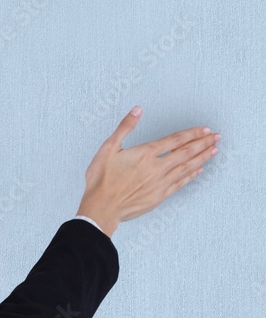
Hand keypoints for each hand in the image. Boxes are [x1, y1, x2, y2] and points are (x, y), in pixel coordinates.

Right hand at [76, 106, 220, 236]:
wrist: (101, 207)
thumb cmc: (102, 179)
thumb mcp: (108, 147)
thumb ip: (125, 127)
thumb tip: (137, 110)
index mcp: (145, 153)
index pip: (175, 140)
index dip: (192, 133)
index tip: (204, 129)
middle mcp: (157, 167)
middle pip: (186, 152)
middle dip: (203, 143)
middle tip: (216, 137)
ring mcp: (160, 183)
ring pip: (187, 167)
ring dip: (202, 158)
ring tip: (213, 151)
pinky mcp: (159, 196)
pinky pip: (180, 183)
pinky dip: (191, 175)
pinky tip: (198, 171)